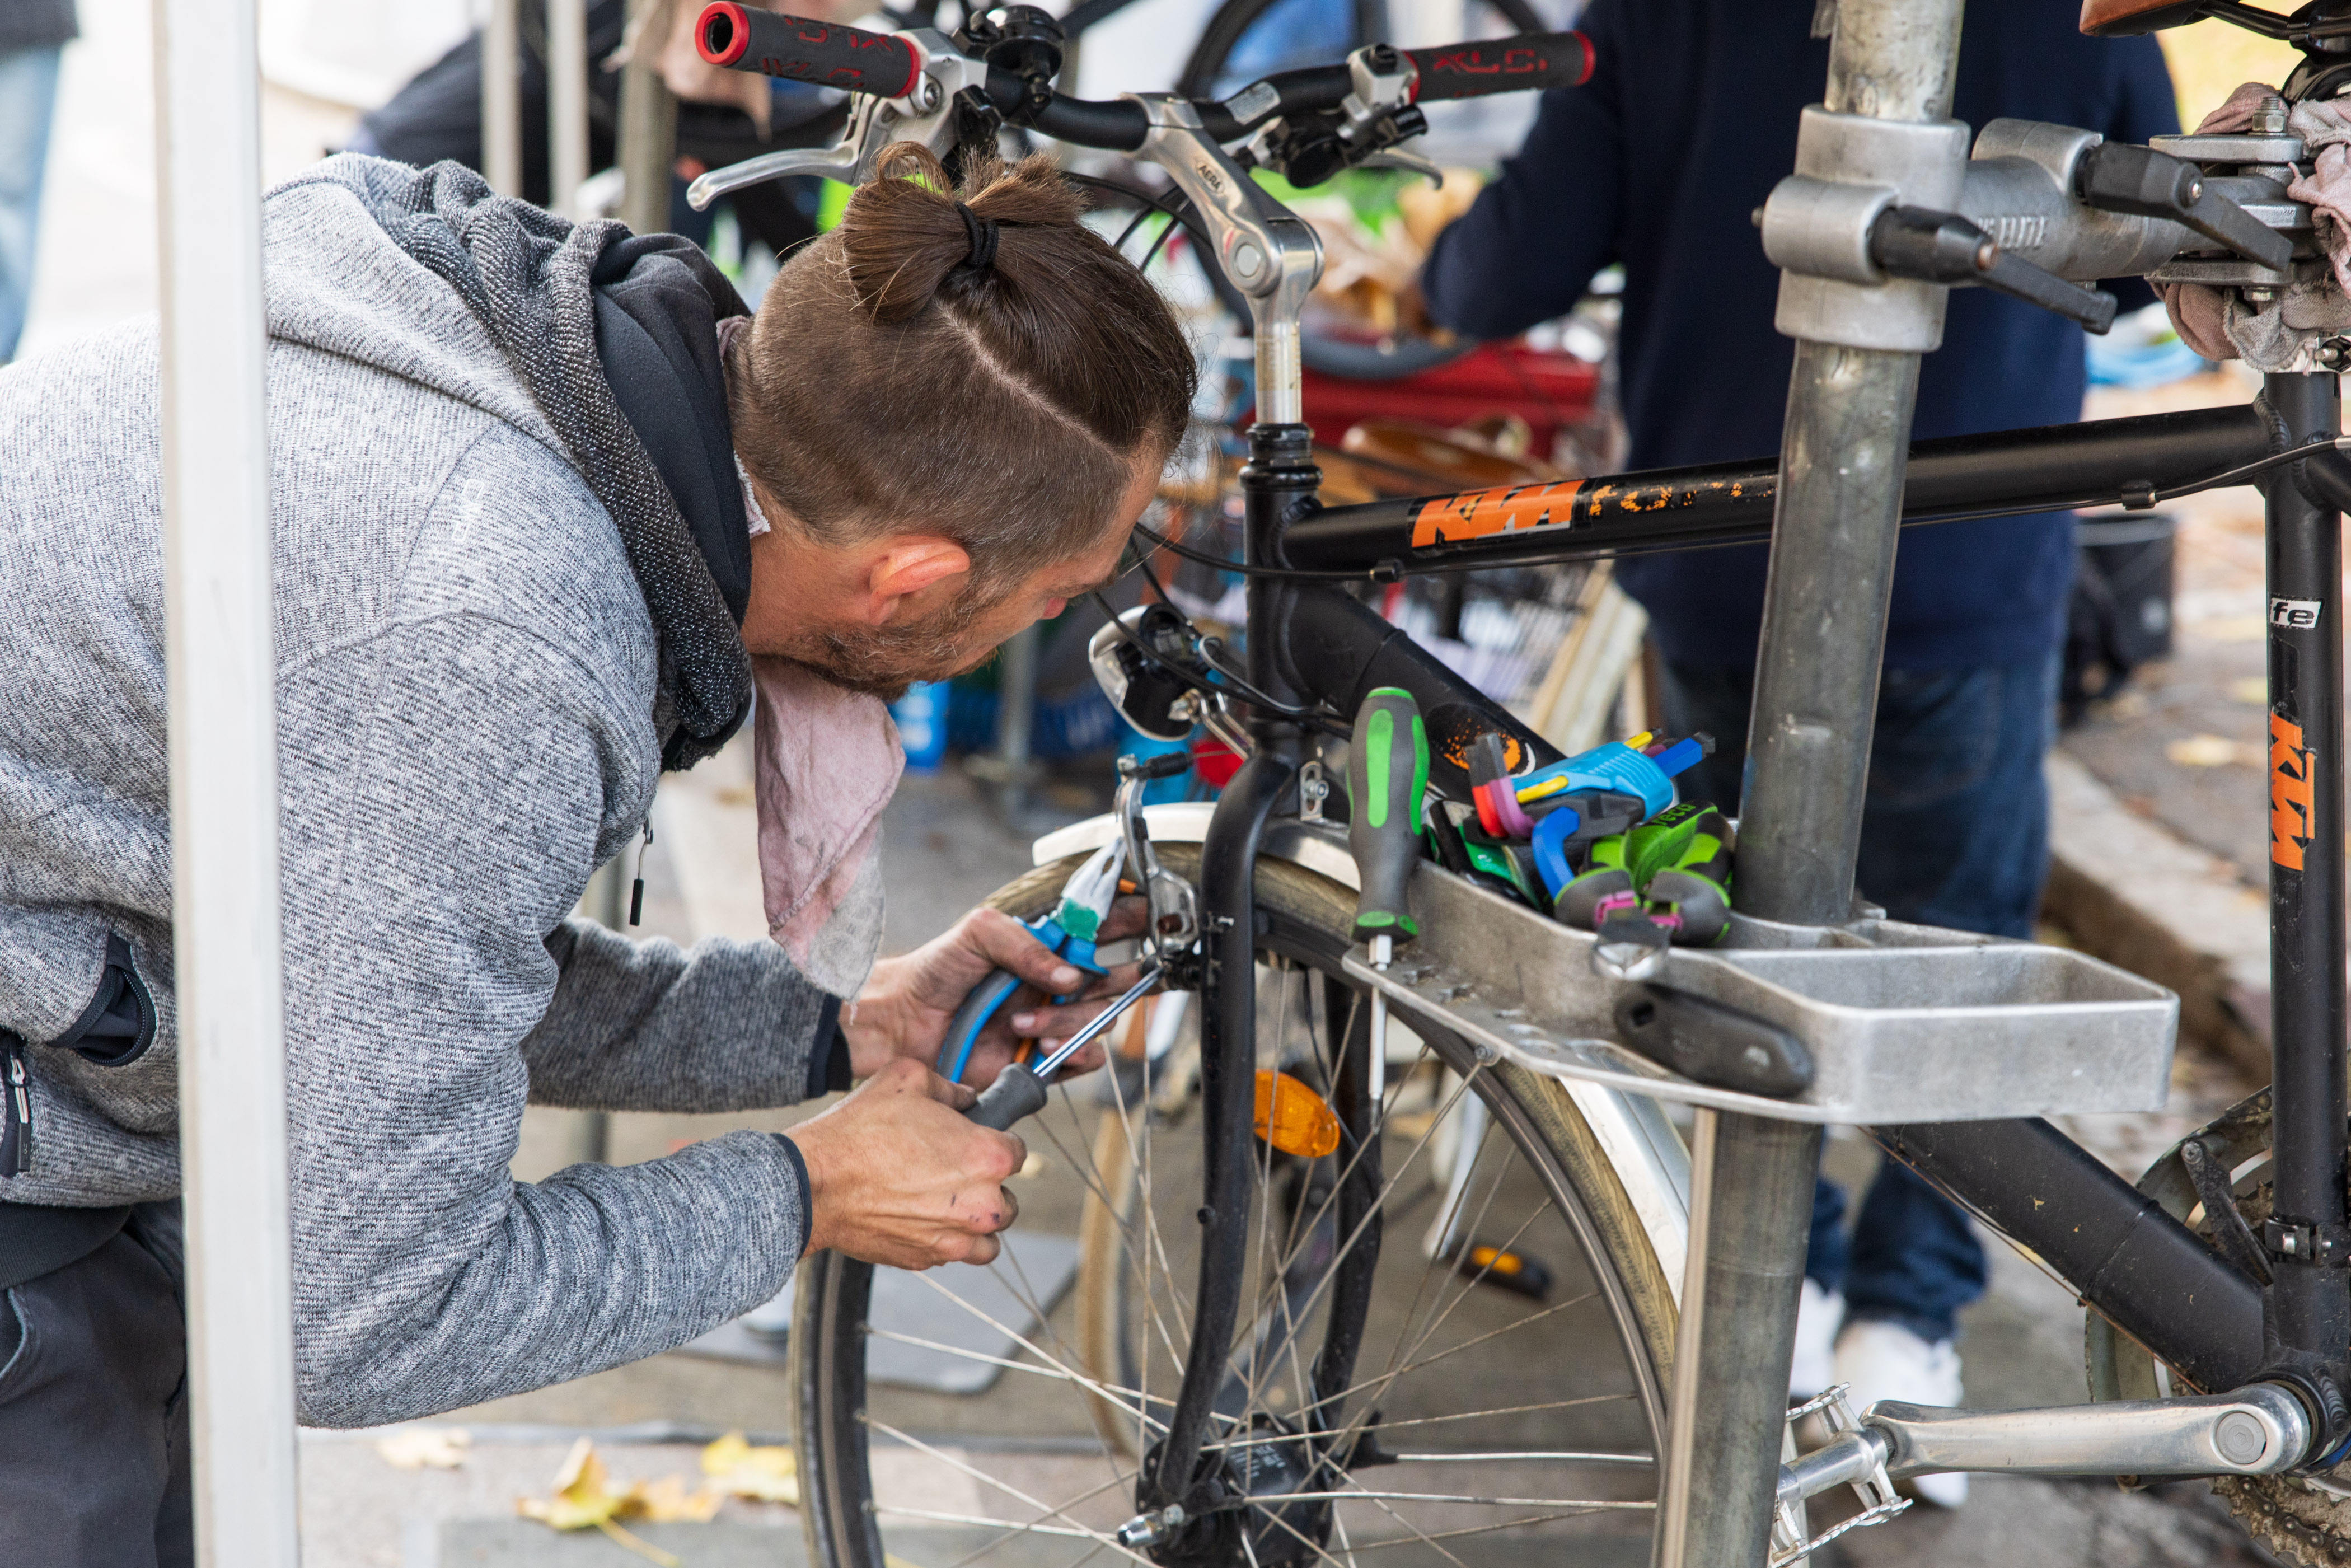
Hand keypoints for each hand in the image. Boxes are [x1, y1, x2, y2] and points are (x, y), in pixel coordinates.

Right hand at [785, 1059, 1024, 1266]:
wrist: (814, 1182)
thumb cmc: (860, 1131)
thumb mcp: (908, 1080)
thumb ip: (949, 1087)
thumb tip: (965, 1097)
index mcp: (989, 1158)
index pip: (1017, 1152)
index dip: (996, 1142)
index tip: (976, 1141)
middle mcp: (983, 1205)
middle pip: (1008, 1200)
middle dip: (988, 1186)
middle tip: (953, 1171)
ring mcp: (955, 1239)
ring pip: (988, 1239)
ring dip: (975, 1224)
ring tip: (945, 1204)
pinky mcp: (926, 1259)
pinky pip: (951, 1254)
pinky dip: (943, 1241)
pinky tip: (918, 1219)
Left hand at [839, 896, 1149, 1086]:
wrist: (901, 1024)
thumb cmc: (935, 971)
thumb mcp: (978, 934)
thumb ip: (1026, 944)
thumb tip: (1070, 975)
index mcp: (1045, 948)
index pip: (1100, 929)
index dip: (1130, 921)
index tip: (1150, 914)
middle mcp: (1054, 985)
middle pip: (1114, 981)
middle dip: (1123, 979)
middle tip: (1113, 980)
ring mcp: (1051, 1022)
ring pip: (1099, 1023)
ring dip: (1071, 1023)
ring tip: (1024, 1023)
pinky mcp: (1041, 1060)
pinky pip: (1082, 1059)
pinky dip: (1071, 1053)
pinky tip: (1039, 1046)